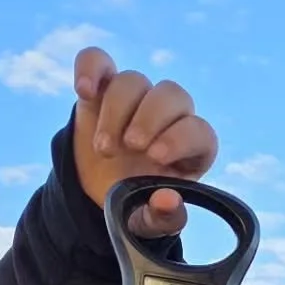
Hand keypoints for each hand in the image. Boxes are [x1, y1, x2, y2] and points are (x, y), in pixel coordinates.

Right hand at [71, 46, 218, 237]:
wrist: (95, 198)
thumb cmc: (132, 209)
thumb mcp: (147, 224)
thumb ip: (162, 218)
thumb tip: (168, 200)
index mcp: (190, 150)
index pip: (200, 130)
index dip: (179, 138)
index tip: (155, 157)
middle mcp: (167, 118)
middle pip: (171, 94)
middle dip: (150, 118)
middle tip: (130, 147)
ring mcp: (134, 99)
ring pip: (134, 80)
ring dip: (117, 110)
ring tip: (103, 148)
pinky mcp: (101, 89)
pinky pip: (97, 60)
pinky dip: (89, 68)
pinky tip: (84, 91)